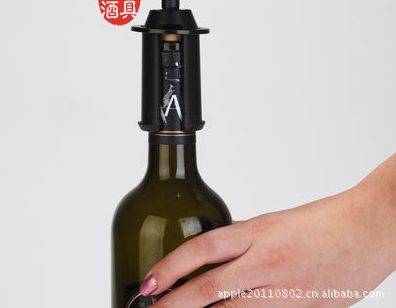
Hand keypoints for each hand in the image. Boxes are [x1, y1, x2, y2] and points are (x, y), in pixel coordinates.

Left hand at [139, 156, 395, 306]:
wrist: (371, 228)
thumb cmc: (327, 221)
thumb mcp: (278, 224)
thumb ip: (248, 245)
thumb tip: (221, 265)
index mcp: (259, 231)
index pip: (203, 249)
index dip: (171, 267)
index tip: (150, 281)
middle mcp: (268, 261)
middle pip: (209, 288)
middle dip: (175, 303)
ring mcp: (287, 291)